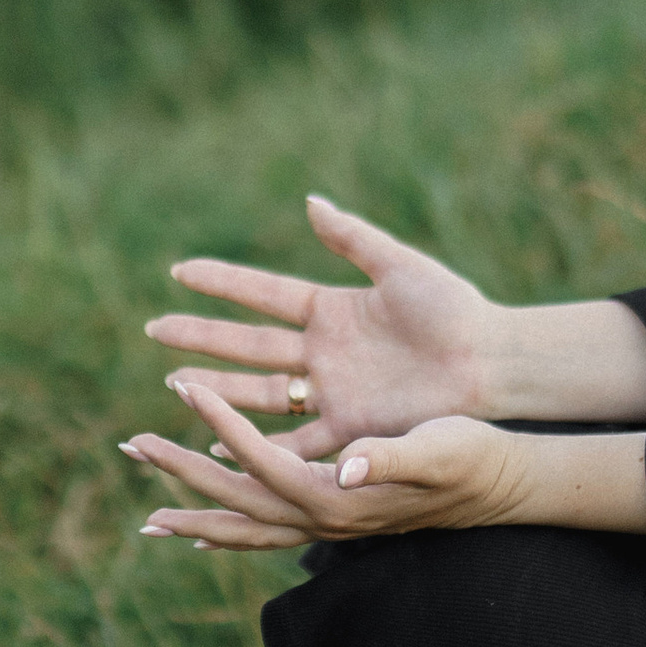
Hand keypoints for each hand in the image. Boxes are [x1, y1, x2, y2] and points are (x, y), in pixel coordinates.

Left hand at [121, 378, 534, 551]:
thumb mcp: (440, 450)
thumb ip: (392, 458)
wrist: (498, 487)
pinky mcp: (332, 515)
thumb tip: (349, 466)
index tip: (185, 386)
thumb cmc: (473, 459)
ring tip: (147, 509)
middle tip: (131, 444)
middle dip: (180, 472)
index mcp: (338, 496)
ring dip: (195, 510)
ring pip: (244, 522)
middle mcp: (323, 516)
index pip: (261, 459)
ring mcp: (325, 522)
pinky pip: (266, 526)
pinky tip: (204, 526)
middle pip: (235, 497)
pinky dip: (229, 525)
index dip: (219, 422)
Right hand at [145, 196, 498, 448]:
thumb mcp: (400, 267)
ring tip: (175, 382)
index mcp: (332, 309)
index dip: (222, 282)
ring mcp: (332, 392)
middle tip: (154, 330)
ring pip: (259, 392)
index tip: (178, 271)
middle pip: (248, 344)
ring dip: (218, 389)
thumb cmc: (454, 310)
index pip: (263, 293)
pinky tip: (219, 441)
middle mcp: (323, 351)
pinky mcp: (350, 427)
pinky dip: (258, 444)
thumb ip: (353, 238)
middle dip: (201, 336)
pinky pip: (295, 441)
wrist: (491, 364)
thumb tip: (309, 202)